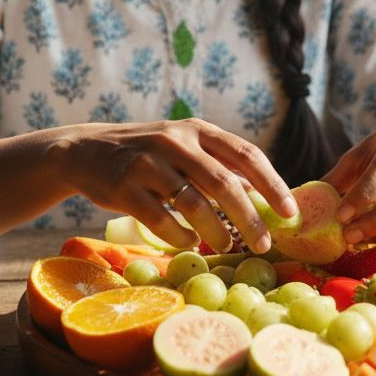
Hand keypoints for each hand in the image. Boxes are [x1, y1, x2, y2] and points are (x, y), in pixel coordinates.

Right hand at [53, 118, 297, 253]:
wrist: (85, 151)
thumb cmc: (147, 154)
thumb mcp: (184, 148)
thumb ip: (219, 166)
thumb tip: (261, 193)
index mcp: (197, 131)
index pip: (246, 154)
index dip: (272, 185)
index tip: (290, 213)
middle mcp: (175, 141)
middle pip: (224, 182)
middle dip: (249, 217)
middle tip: (264, 243)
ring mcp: (147, 163)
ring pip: (194, 202)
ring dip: (217, 230)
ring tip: (227, 245)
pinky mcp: (123, 187)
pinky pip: (161, 219)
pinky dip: (180, 236)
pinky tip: (189, 242)